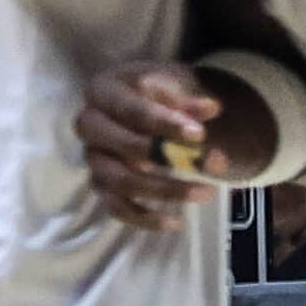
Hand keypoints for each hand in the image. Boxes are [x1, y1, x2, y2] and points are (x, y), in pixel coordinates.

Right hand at [74, 61, 227, 231]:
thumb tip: (211, 109)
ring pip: (122, 182)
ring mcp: (93, 158)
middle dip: (171, 157)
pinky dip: (145, 219)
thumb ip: (188, 98)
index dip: (165, 123)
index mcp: (102, 91)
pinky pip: (117, 208)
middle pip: (124, 146)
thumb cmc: (154, 89)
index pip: (131, 110)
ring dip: (166, 190)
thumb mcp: (171, 83)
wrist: (140, 99)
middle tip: (215, 162)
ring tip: (207, 191)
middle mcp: (89, 125)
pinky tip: (177, 222)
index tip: (200, 134)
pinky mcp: (100, 184)